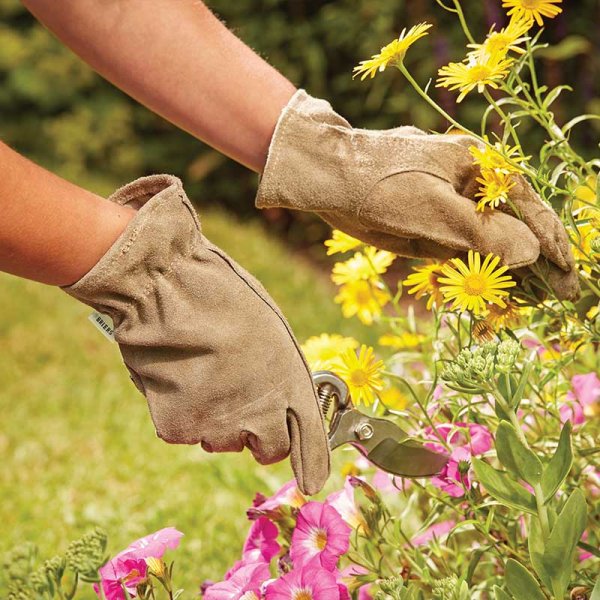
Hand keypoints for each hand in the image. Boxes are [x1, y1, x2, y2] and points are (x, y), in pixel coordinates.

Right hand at [63, 175, 328, 494]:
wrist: (166, 288)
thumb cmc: (221, 298)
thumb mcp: (269, 332)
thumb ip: (279, 373)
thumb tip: (275, 399)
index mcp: (291, 382)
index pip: (309, 440)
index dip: (311, 464)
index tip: (311, 482)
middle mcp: (261, 412)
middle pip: (268, 450)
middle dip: (258, 435)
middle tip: (241, 405)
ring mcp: (219, 425)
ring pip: (223, 439)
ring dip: (217, 419)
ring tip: (202, 374)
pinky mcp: (178, 429)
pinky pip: (186, 430)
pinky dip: (182, 411)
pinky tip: (177, 378)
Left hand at [256, 91, 578, 299]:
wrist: (327, 178)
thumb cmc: (379, 185)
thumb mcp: (433, 211)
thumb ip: (483, 234)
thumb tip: (531, 253)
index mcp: (480, 168)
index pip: (531, 210)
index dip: (553, 247)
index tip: (570, 281)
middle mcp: (470, 183)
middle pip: (513, 226)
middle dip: (533, 261)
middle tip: (554, 296)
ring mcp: (448, 201)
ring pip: (486, 240)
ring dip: (503, 268)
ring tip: (524, 296)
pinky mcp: (427, 218)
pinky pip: (458, 246)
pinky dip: (470, 265)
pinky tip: (481, 283)